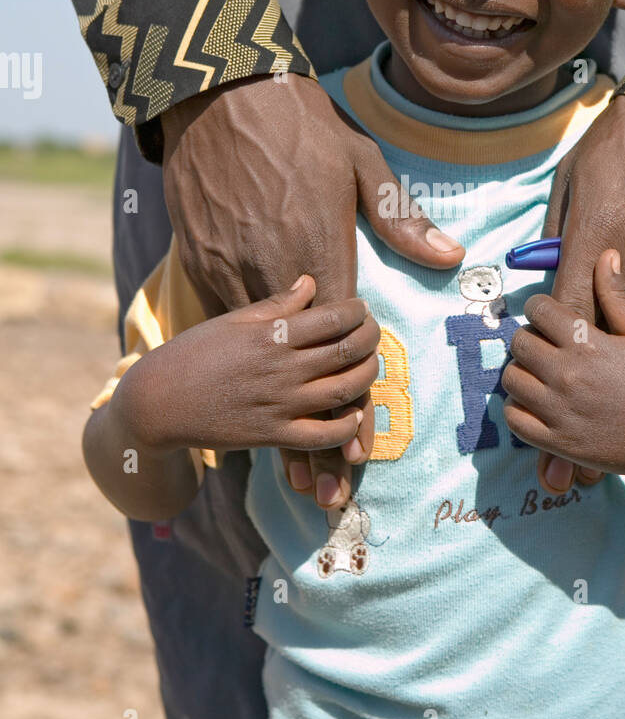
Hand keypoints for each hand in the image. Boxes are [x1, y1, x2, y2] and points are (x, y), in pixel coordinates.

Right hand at [118, 276, 380, 480]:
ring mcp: (280, 404)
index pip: (333, 318)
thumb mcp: (232, 321)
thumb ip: (276, 305)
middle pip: (347, 352)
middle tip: (373, 333)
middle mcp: (281, 368)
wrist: (158, 403)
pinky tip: (352, 413)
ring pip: (345, 391)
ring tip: (368, 365)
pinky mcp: (274, 436)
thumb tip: (310, 282)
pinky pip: (324, 436)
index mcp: (271, 335)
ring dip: (366, 377)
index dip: (357, 313)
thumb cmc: (192, 354)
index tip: (361, 310)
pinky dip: (347, 426)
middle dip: (370, 339)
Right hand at [161, 73, 463, 505]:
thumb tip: (448, 254)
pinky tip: (245, 402)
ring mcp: (232, 270)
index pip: (345, 339)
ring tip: (295, 475)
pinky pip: (227, 321)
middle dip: (317, 436)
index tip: (361, 448)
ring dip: (277, 417)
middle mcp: (275, 273)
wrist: (216, 98)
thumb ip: (399, 217)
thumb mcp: (359, 163)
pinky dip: (241, 366)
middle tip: (332, 490)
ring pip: (261, 360)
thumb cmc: (299, 126)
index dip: (355, 398)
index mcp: (321, 252)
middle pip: (302, 370)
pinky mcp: (201, 261)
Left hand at [502, 251, 624, 490]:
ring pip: (511, 380)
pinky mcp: (557, 443)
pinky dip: (518, 409)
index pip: (539, 311)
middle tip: (545, 345)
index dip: (540, 308)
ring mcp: (560, 411)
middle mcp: (569, 375)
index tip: (549, 316)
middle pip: (519, 343)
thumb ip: (618, 296)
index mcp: (589, 344)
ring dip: (521, 372)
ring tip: (541, 373)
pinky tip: (537, 403)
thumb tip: (607, 255)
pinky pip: (514, 419)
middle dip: (529, 338)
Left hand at [540, 93, 624, 484]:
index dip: (553, 329)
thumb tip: (550, 270)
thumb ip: (561, 229)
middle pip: (605, 333)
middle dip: (584, 346)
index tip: (547, 331)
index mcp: (601, 234)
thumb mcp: (576, 174)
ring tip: (607, 355)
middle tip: (571, 349)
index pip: (567, 309)